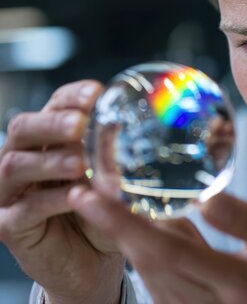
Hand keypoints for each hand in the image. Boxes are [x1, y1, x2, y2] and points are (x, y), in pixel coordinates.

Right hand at [0, 81, 124, 303]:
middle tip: (81, 124)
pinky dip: (51, 200)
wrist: (92, 262)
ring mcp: (11, 191)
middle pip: (24, 128)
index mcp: (50, 141)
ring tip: (80, 163)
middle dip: (53, 122)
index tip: (96, 93)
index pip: (53, 106)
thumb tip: (125, 130)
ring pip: (16, 165)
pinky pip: (25, 207)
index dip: (71, 96)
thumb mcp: (112, 182)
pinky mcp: (9, 224)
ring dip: (50, 161)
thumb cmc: (101, 215)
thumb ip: (114, 159)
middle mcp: (24, 159)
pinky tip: (75, 197)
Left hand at [69, 188, 246, 303]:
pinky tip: (143, 224)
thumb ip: (246, 220)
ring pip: (145, 271)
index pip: (165, 251)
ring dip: (122, 237)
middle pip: (144, 262)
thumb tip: (205, 197)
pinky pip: (156, 278)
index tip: (88, 197)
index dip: (121, 224)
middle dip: (110, 225)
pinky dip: (143, 249)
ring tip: (108, 200)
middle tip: (86, 189)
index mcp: (233, 284)